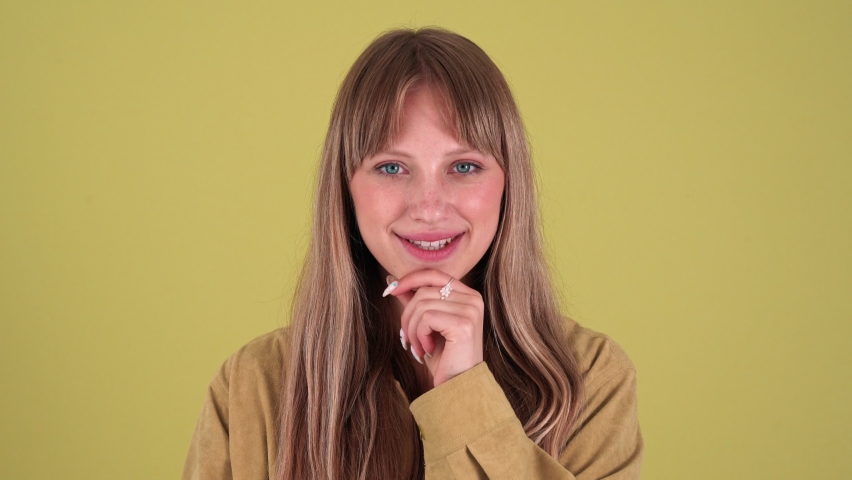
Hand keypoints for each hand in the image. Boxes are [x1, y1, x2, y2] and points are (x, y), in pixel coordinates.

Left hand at [387, 269, 484, 387]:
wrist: (457, 385)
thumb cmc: (443, 357)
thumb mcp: (426, 325)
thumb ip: (414, 301)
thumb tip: (392, 280)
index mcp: (467, 295)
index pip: (434, 275)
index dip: (410, 280)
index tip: (391, 291)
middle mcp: (473, 298)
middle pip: (424, 291)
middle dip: (408, 315)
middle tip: (408, 338)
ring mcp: (471, 310)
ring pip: (422, 304)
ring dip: (412, 328)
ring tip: (418, 346)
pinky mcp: (464, 324)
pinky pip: (426, 317)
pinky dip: (419, 334)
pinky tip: (427, 348)